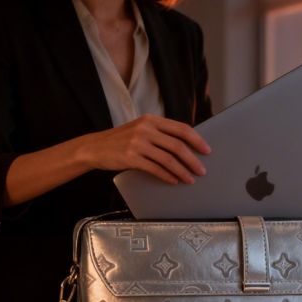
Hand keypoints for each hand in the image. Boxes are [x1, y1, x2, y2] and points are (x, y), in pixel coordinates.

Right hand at [84, 114, 210, 183]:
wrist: (94, 147)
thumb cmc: (121, 140)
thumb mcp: (140, 129)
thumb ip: (159, 133)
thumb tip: (185, 146)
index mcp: (151, 119)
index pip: (181, 128)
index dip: (196, 140)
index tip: (206, 150)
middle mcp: (145, 129)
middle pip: (177, 145)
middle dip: (193, 160)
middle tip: (202, 170)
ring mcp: (138, 143)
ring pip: (168, 159)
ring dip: (182, 171)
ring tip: (190, 179)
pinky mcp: (131, 157)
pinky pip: (155, 169)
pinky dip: (167, 176)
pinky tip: (174, 181)